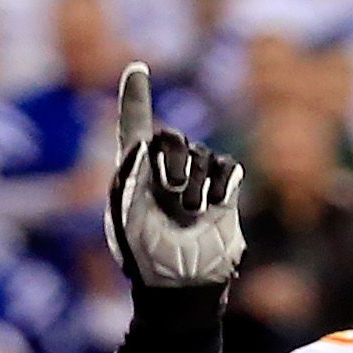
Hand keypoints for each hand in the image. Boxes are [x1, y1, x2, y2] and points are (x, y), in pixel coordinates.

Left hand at [102, 64, 242, 293]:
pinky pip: (227, 169)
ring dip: (193, 190)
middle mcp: (164, 168)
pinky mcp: (224, 189)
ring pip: (201, 156)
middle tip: (170, 198)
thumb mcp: (125, 216)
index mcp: (133, 170)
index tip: (137, 69)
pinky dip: (220, 188)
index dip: (136, 96)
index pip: (135, 123)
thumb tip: (143, 141)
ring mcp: (196, 176)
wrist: (181, 283)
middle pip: (171, 138)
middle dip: (171, 165)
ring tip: (186, 218)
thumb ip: (128, 174)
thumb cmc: (145, 256)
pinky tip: (213, 209)